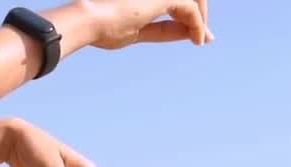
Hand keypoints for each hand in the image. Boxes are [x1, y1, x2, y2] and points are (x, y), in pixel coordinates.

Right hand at [74, 0, 212, 49]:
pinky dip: (198, 24)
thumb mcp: (140, 30)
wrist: (88, 20)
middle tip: (202, 37)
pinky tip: (197, 39)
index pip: (177, 1)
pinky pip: (190, 8)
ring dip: (201, 17)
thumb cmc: (104, 27)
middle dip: (199, 12)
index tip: (197, 35)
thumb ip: (165, 29)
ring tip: (200, 38)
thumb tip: (190, 33)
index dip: (190, 16)